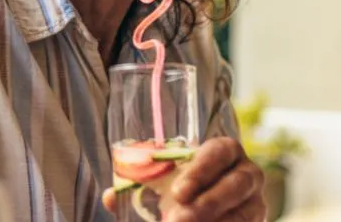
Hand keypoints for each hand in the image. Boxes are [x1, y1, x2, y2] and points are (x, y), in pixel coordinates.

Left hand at [102, 137, 265, 220]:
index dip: (201, 171)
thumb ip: (139, 183)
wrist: (210, 202)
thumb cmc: (184, 183)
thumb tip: (110, 197)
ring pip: (244, 214)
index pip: (220, 152)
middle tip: (176, 220)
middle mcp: (247, 173)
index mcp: (225, 151)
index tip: (177, 193)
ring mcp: (257, 202)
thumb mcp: (164, 178)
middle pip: (235, 185)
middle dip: (206, 204)